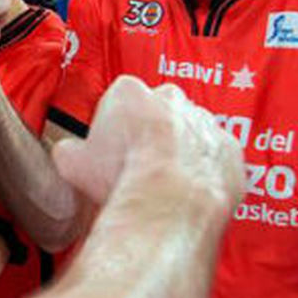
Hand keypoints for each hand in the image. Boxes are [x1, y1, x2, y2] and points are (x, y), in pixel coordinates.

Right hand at [52, 76, 245, 210]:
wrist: (166, 204)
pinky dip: (206, 171)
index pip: (118, 100)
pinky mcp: (229, 151)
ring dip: (180, 151)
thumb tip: (68, 156)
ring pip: (190, 132)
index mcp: (129, 92)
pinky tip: (188, 191)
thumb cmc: (122, 179)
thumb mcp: (73, 164)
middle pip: (157, 110)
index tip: (110, 148)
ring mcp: (205, 123)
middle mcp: (171, 99)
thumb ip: (69, 151)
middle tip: (135, 164)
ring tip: (162, 183)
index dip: (113, 127)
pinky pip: (216, 157)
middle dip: (149, 133)